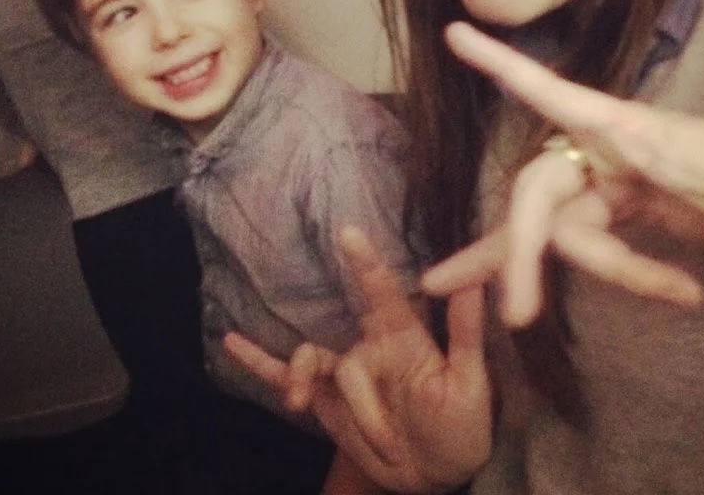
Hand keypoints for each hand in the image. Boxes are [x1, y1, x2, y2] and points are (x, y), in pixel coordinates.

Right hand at [226, 226, 494, 492]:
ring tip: (312, 413)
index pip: (382, 293)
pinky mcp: (323, 397)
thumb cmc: (459, 425)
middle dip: (333, 371)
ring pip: (310, 363)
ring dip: (310, 389)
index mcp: (403, 338)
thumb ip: (464, 334)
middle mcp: (368, 346)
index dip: (366, 264)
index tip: (348, 232)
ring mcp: (342, 370)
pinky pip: (283, 374)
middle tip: (349, 401)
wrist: (434, 472)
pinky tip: (230, 342)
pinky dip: (256, 360)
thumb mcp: (470, 384)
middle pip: (337, 342)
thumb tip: (474, 280)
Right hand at [431, 21, 703, 314]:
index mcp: (628, 131)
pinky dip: (624, 272)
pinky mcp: (650, 217)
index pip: (549, 93)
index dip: (499, 65)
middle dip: (523, 253)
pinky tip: (673, 292)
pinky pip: (607, 245)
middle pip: (542, 199)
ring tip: (677, 294)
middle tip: (515, 315)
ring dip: (610, 271)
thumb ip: (675, 156)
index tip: (455, 32)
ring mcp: (630, 187)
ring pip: (573, 232)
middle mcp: (616, 153)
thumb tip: (625, 142)